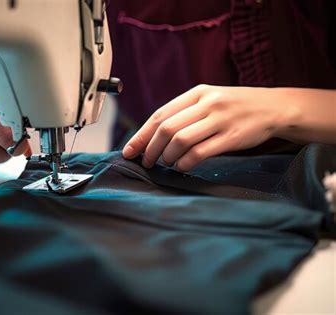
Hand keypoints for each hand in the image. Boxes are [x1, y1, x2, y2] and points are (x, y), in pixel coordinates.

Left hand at [122, 84, 291, 170]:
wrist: (275, 107)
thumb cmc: (235, 107)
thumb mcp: (209, 100)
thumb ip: (185, 113)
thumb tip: (152, 136)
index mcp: (197, 93)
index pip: (160, 115)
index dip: (141, 135)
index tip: (129, 150)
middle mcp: (207, 103)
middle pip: (166, 128)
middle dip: (150, 149)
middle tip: (146, 162)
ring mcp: (220, 119)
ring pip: (180, 140)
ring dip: (167, 157)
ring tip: (166, 163)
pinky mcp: (232, 136)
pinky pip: (200, 152)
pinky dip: (185, 163)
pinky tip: (182, 167)